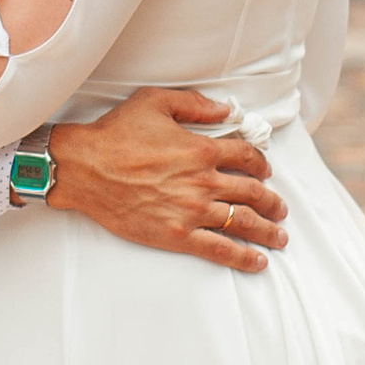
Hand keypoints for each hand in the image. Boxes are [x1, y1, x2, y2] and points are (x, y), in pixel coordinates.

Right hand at [46, 89, 286, 272]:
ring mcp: (192, 211)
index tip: (266, 171)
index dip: (262, 164)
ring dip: (267, 230)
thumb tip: (225, 110)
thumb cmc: (115, 134)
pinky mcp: (177, 234)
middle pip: (253, 193)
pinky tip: (257, 261)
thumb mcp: (155, 102)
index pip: (247, 156)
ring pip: (242, 222)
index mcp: (202, 149)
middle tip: (280, 209)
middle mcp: (203, 181)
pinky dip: (243, 257)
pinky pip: (219, 249)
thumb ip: (195, 105)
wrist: (84, 168)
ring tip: (279, 236)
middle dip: (272, 202)